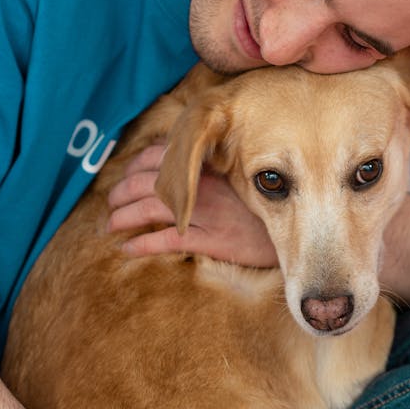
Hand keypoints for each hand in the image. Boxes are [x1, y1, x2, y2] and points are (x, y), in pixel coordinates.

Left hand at [107, 145, 278, 267]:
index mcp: (209, 165)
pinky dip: (142, 245)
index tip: (125, 176)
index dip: (135, 167)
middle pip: (148, 184)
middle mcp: (204, 185)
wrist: (298, 225)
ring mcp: (207, 212)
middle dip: (122, 193)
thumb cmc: (268, 201)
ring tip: (110, 225)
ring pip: (151, 211)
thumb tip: (188, 161)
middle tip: (110, 203)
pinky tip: (126, 250)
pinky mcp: (212, 238)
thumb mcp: (241, 174)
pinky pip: (168, 241)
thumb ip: (216, 166)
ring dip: (124, 218)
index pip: (160, 158)